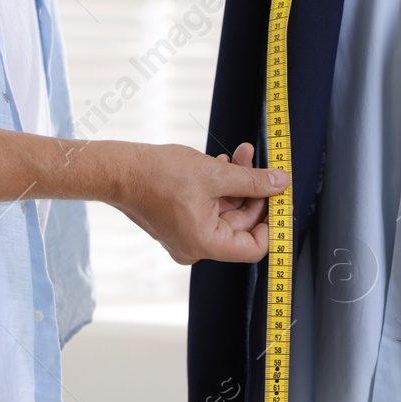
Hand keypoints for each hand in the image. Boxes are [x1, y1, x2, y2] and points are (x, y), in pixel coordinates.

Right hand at [109, 140, 287, 264]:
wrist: (119, 170)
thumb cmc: (158, 175)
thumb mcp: (215, 174)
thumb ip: (253, 181)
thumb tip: (282, 184)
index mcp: (205, 243)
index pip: (254, 247)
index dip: (272, 223)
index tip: (280, 199)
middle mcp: (196, 247)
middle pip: (241, 225)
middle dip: (254, 192)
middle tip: (262, 165)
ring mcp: (186, 235)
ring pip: (226, 212)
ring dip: (238, 184)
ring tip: (242, 155)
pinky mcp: (179, 222)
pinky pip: (210, 208)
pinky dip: (220, 188)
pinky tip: (224, 163)